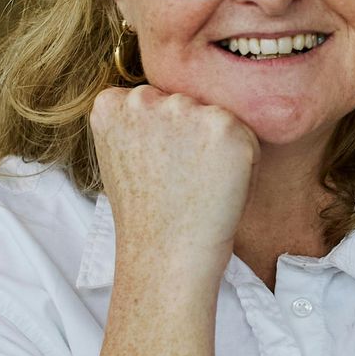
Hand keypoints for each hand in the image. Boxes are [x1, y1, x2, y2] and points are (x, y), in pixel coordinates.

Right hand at [88, 83, 259, 279]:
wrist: (166, 257)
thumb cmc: (148, 216)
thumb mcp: (121, 157)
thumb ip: (136, 122)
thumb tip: (166, 99)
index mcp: (111, 104)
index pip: (152, 101)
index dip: (161, 138)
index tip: (154, 169)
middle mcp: (144, 98)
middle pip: (184, 104)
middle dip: (189, 136)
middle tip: (178, 181)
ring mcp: (184, 109)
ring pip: (214, 116)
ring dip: (215, 145)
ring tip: (197, 184)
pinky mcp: (223, 126)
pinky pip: (244, 134)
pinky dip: (242, 161)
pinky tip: (218, 187)